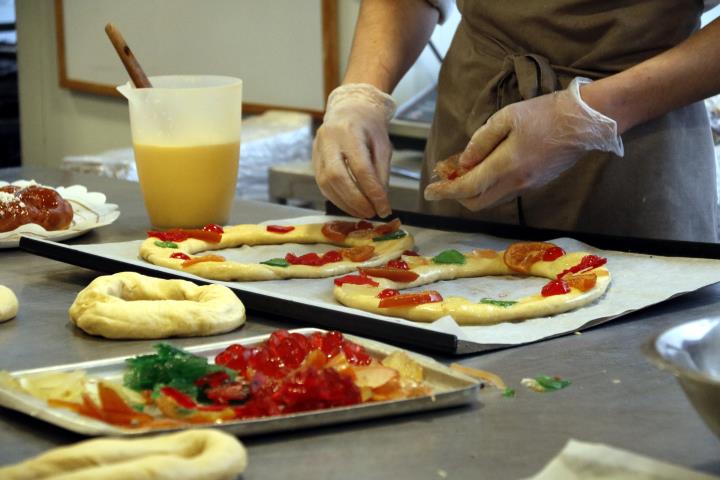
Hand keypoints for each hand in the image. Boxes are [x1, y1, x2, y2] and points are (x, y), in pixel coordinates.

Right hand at [313, 84, 395, 217]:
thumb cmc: (369, 127)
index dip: (372, 191)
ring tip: (363, 212)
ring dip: (345, 203)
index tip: (384, 207)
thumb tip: (381, 200)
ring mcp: (317, 150)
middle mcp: (329, 140)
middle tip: (372, 213)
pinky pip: (322, 185)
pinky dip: (337, 199)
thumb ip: (382, 171)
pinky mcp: (313, 160)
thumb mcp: (383, 145)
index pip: (361, 167)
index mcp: (349, 132)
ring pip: (327, 184)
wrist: (349, 109)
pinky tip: (350, 206)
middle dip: (356, 200)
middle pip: (338, 177)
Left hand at [424, 77, 623, 210]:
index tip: (429, 190)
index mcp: (506, 166)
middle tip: (446, 179)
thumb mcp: (507, 118)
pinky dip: (489, 186)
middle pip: (476, 202)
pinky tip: (486, 169)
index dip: (445, 191)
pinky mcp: (536, 183)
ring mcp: (528, 186)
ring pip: (491, 199)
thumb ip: (481, 141)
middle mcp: (516, 183)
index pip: (467, 187)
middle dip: (456, 196)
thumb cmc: (545, 113)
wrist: (584, 121)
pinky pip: (505, 192)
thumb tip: (464, 162)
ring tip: (464, 170)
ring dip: (473, 191)